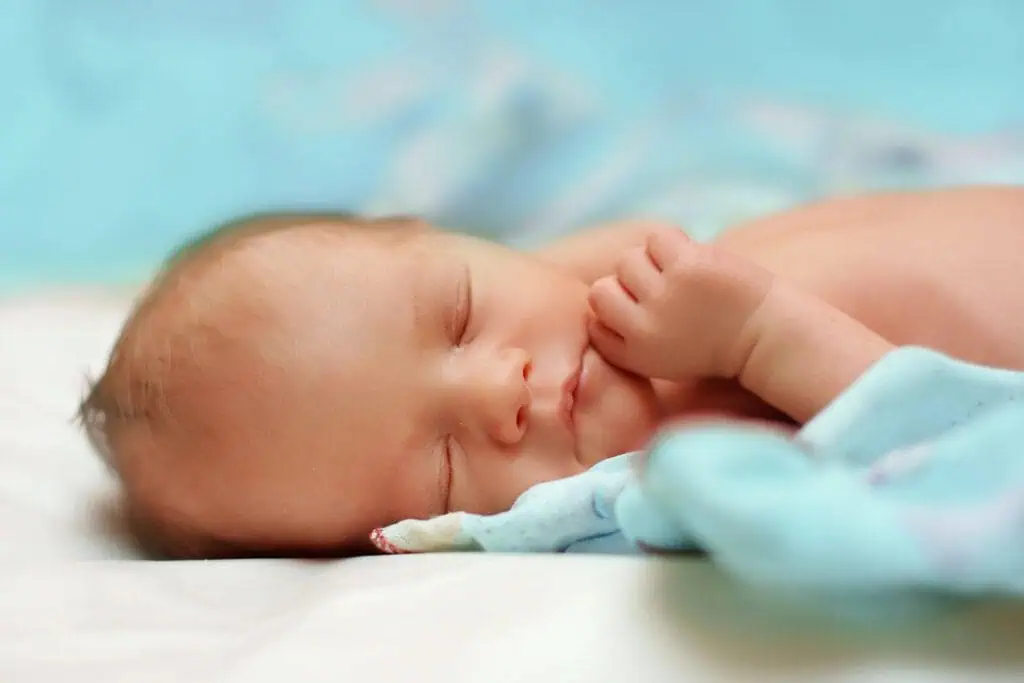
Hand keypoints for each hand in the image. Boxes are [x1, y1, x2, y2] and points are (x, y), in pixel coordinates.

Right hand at [587, 228, 773, 380]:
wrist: (768, 337)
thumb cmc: (714, 345)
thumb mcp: (661, 357)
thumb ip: (626, 336)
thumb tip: (601, 292)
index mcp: (636, 354)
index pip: (595, 323)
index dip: (615, 310)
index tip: (641, 309)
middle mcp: (643, 329)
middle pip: (602, 289)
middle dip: (627, 286)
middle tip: (661, 287)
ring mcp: (665, 297)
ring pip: (627, 260)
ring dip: (650, 261)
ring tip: (678, 271)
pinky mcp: (688, 267)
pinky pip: (656, 238)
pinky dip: (671, 242)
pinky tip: (690, 256)